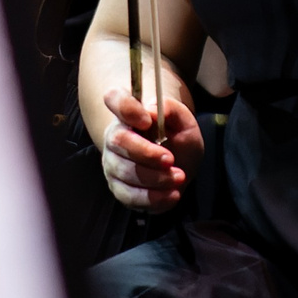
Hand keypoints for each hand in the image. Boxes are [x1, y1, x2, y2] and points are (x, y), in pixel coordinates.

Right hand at [99, 85, 203, 211]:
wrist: (179, 164)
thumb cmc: (177, 138)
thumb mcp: (184, 121)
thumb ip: (172, 109)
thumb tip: (154, 110)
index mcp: (128, 113)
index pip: (114, 99)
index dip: (127, 109)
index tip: (148, 121)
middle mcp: (115, 136)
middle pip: (118, 141)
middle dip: (146, 153)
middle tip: (170, 159)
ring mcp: (113, 163)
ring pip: (125, 171)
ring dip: (155, 178)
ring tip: (179, 177)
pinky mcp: (118, 188)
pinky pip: (129, 196)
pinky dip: (153, 198)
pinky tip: (172, 194)